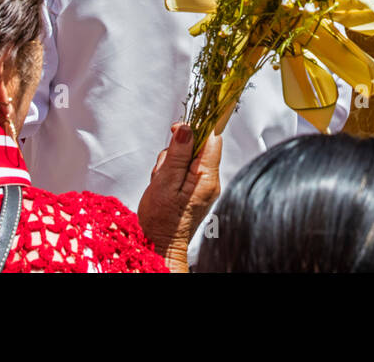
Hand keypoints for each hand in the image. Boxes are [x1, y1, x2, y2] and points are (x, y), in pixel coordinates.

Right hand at [137, 123, 221, 272]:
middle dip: (177, 150)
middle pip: (198, 146)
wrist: (161, 246)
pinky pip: (184, 170)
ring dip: (171, 162)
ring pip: (188, 157)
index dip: (197, 127)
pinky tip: (163, 186)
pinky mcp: (195, 190)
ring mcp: (203, 186)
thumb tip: (187, 128)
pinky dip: (171, 173)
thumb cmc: (161, 221)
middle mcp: (210, 180)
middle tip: (164, 167)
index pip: (212, 139)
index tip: (180, 127)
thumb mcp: (165, 183)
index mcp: (206, 177)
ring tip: (161, 181)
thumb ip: (178, 154)